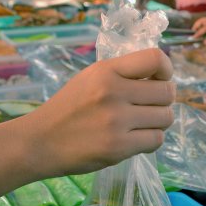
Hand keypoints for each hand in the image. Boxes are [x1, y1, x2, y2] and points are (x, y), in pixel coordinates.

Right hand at [23, 48, 175, 176]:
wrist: (39, 142)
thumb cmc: (68, 108)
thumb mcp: (91, 78)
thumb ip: (123, 74)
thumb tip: (162, 76)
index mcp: (106, 71)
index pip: (156, 58)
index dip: (166, 70)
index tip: (159, 80)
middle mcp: (113, 92)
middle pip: (167, 92)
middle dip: (164, 100)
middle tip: (150, 107)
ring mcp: (116, 121)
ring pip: (165, 118)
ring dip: (158, 122)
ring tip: (141, 124)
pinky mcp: (118, 147)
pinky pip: (156, 140)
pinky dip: (150, 141)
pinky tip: (136, 139)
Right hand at [192, 17, 205, 44]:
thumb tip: (203, 42)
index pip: (204, 27)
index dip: (198, 33)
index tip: (193, 38)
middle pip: (202, 20)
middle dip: (196, 26)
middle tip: (193, 34)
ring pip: (205, 21)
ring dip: (199, 26)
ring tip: (197, 34)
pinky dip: (204, 27)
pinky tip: (203, 33)